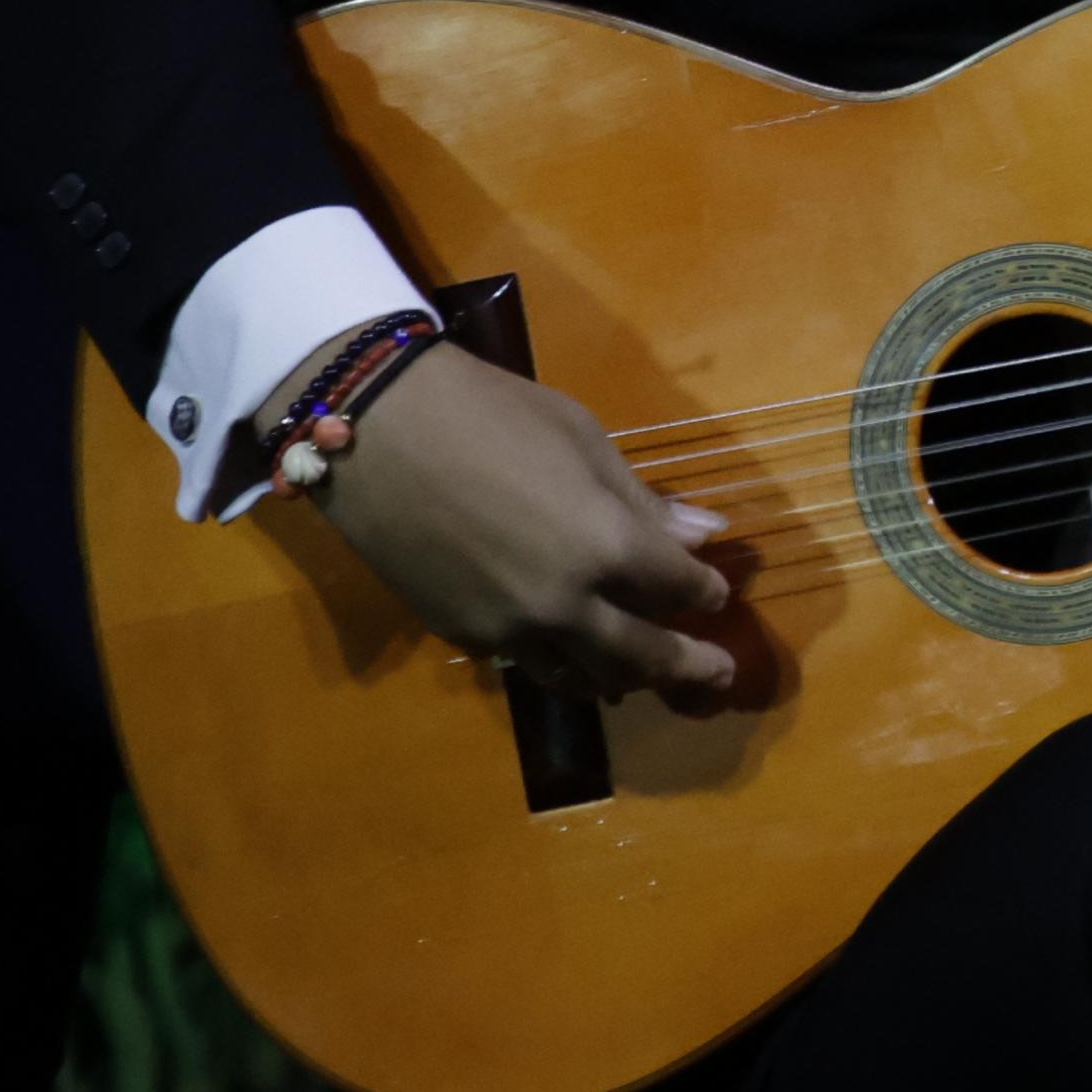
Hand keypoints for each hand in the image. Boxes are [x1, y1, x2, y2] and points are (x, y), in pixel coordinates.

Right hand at [295, 343, 741, 713]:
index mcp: (607, 545)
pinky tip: (567, 652)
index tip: (716, 590)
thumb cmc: (490, 413)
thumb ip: (644, 501)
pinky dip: (559, 663)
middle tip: (717, 675)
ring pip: (583, 677)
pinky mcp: (462, 636)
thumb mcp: (583, 440)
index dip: (705, 590)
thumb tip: (708, 535)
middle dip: (689, 666)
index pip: (680, 588)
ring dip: (621, 678)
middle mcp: (566, 604)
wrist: (374, 430)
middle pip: (644, 656)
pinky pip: (528, 663)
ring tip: (641, 676)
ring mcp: (510, 629)